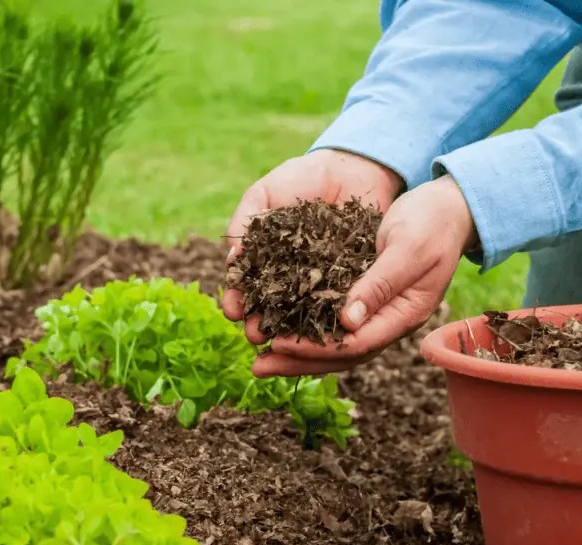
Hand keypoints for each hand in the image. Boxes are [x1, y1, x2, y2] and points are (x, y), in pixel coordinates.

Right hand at [221, 148, 403, 321]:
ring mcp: (319, 281)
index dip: (236, 299)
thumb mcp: (265, 193)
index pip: (245, 285)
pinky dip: (329, 314)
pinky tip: (321, 327)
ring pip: (302, 311)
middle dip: (260, 322)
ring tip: (281, 341)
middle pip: (271, 306)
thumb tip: (234, 256)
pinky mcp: (350, 280)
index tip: (232, 311)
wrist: (349, 167)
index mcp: (264, 259)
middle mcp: (290, 276)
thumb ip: (245, 222)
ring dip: (290, 329)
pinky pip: (338, 300)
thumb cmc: (301, 178)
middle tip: (255, 335)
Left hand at [240, 174, 476, 376]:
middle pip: (340, 354)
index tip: (278, 343)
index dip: (316, 347)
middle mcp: (389, 320)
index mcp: (404, 314)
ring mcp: (378, 312)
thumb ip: (379, 284)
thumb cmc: (432, 222)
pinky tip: (278, 325)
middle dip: (298, 362)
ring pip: (334, 342)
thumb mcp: (407, 248)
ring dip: (297, 352)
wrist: (450, 207)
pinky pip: (332, 321)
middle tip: (258, 367)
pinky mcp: (365, 297)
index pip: (355, 344)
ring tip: (260, 357)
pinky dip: (305, 327)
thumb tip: (346, 321)